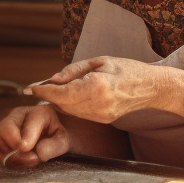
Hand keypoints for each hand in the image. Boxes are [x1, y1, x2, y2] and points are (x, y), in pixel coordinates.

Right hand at [0, 104, 70, 168]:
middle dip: (15, 149)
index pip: (28, 124)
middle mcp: (17, 115)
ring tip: (24, 160)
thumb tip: (36, 152)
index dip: (26, 140)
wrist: (52, 133)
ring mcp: (5, 125)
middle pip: (5, 129)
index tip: (29, 152)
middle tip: (29, 159)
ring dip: (8, 155)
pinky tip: (10, 160)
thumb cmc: (57, 136)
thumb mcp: (63, 140)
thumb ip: (53, 146)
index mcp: (38, 112)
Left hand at [27, 57, 165, 123]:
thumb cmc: (127, 70)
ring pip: (69, 111)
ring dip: (58, 101)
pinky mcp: (102, 120)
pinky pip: (79, 114)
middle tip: (39, 87)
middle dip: (49, 96)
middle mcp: (97, 105)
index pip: (61, 93)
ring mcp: (100, 116)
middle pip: (62, 104)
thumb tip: (51, 80)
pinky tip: (70, 96)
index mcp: (96, 87)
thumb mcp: (100, 61)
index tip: (31, 88)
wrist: (152, 89)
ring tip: (54, 90)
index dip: (43, 91)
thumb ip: (73, 71)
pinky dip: (70, 105)